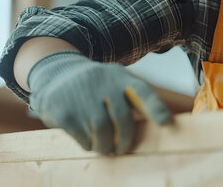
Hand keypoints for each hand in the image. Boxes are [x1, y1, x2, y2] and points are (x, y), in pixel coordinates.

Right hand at [28, 51, 171, 154]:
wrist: (56, 73)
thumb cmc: (96, 86)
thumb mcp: (114, 81)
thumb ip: (132, 99)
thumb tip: (156, 127)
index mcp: (120, 76)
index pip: (142, 91)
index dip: (156, 107)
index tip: (166, 123)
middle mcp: (102, 82)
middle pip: (122, 118)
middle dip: (125, 139)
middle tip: (122, 150)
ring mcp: (82, 95)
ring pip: (102, 131)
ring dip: (105, 146)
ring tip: (104, 149)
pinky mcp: (64, 110)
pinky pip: (83, 137)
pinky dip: (88, 145)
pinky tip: (88, 142)